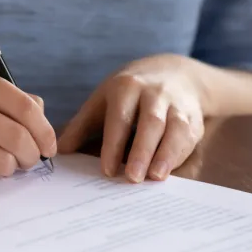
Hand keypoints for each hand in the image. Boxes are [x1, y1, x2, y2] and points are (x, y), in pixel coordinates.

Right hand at [0, 62, 56, 178]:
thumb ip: (2, 95)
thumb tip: (40, 113)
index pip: (25, 107)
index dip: (44, 131)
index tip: (48, 147)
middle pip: (17, 138)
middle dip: (31, 156)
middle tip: (29, 162)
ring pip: (0, 160)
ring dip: (8, 168)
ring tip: (3, 165)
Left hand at [58, 54, 205, 182]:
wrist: (173, 73)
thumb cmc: (129, 94)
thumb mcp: (102, 101)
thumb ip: (81, 126)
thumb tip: (59, 151)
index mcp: (127, 88)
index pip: (120, 118)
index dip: (113, 145)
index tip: (106, 170)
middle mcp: (154, 93)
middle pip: (150, 123)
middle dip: (142, 151)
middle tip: (132, 178)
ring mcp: (177, 104)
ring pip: (175, 129)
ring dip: (166, 155)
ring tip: (155, 178)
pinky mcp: (193, 117)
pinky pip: (189, 137)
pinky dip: (179, 155)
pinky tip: (169, 172)